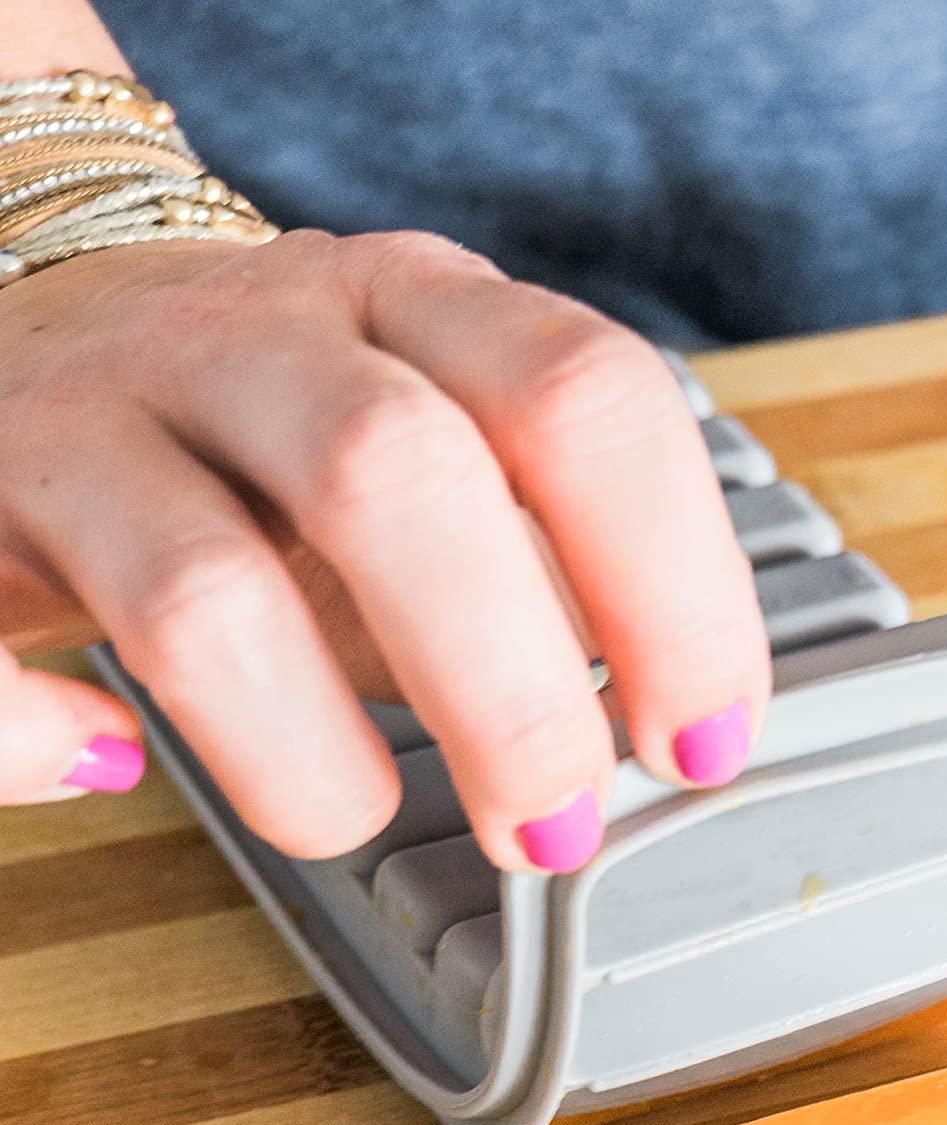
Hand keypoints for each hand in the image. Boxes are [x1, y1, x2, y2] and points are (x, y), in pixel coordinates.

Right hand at [0, 230, 768, 859]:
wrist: (25, 318)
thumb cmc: (267, 426)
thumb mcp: (431, 430)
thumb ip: (549, 546)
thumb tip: (682, 719)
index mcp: (412, 302)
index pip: (585, 400)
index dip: (675, 585)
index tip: (702, 739)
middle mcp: (253, 336)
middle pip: (400, 475)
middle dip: (506, 687)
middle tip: (553, 822)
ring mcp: (90, 419)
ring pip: (203, 590)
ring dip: (305, 752)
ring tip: (353, 815)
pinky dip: (33, 736)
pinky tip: (107, 759)